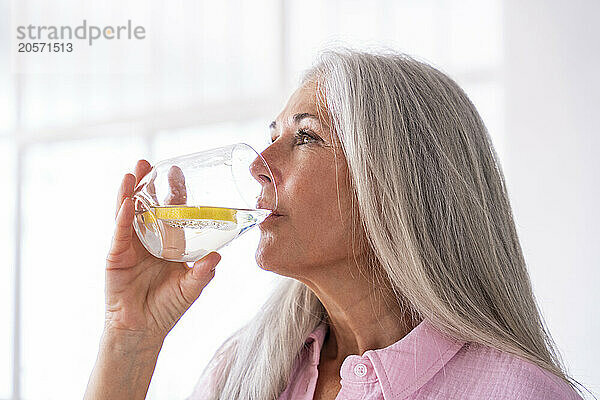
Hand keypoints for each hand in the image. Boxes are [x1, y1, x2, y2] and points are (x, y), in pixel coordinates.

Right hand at [105, 160, 220, 340]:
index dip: (173, 193)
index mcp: (167, 243)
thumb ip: (203, 272)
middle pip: (146, 206)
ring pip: (128, 214)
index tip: (178, 172)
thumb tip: (219, 255)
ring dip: (129, 193)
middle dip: (146, 184)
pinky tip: (126, 203)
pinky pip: (119, 234)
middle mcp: (147, 240)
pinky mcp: (116, 258)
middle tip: (148, 163)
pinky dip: (122, 218)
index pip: (170, 212)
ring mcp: (129, 247)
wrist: (143, 331)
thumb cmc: (167, 308)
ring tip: (132, 173)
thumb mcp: (190, 287)